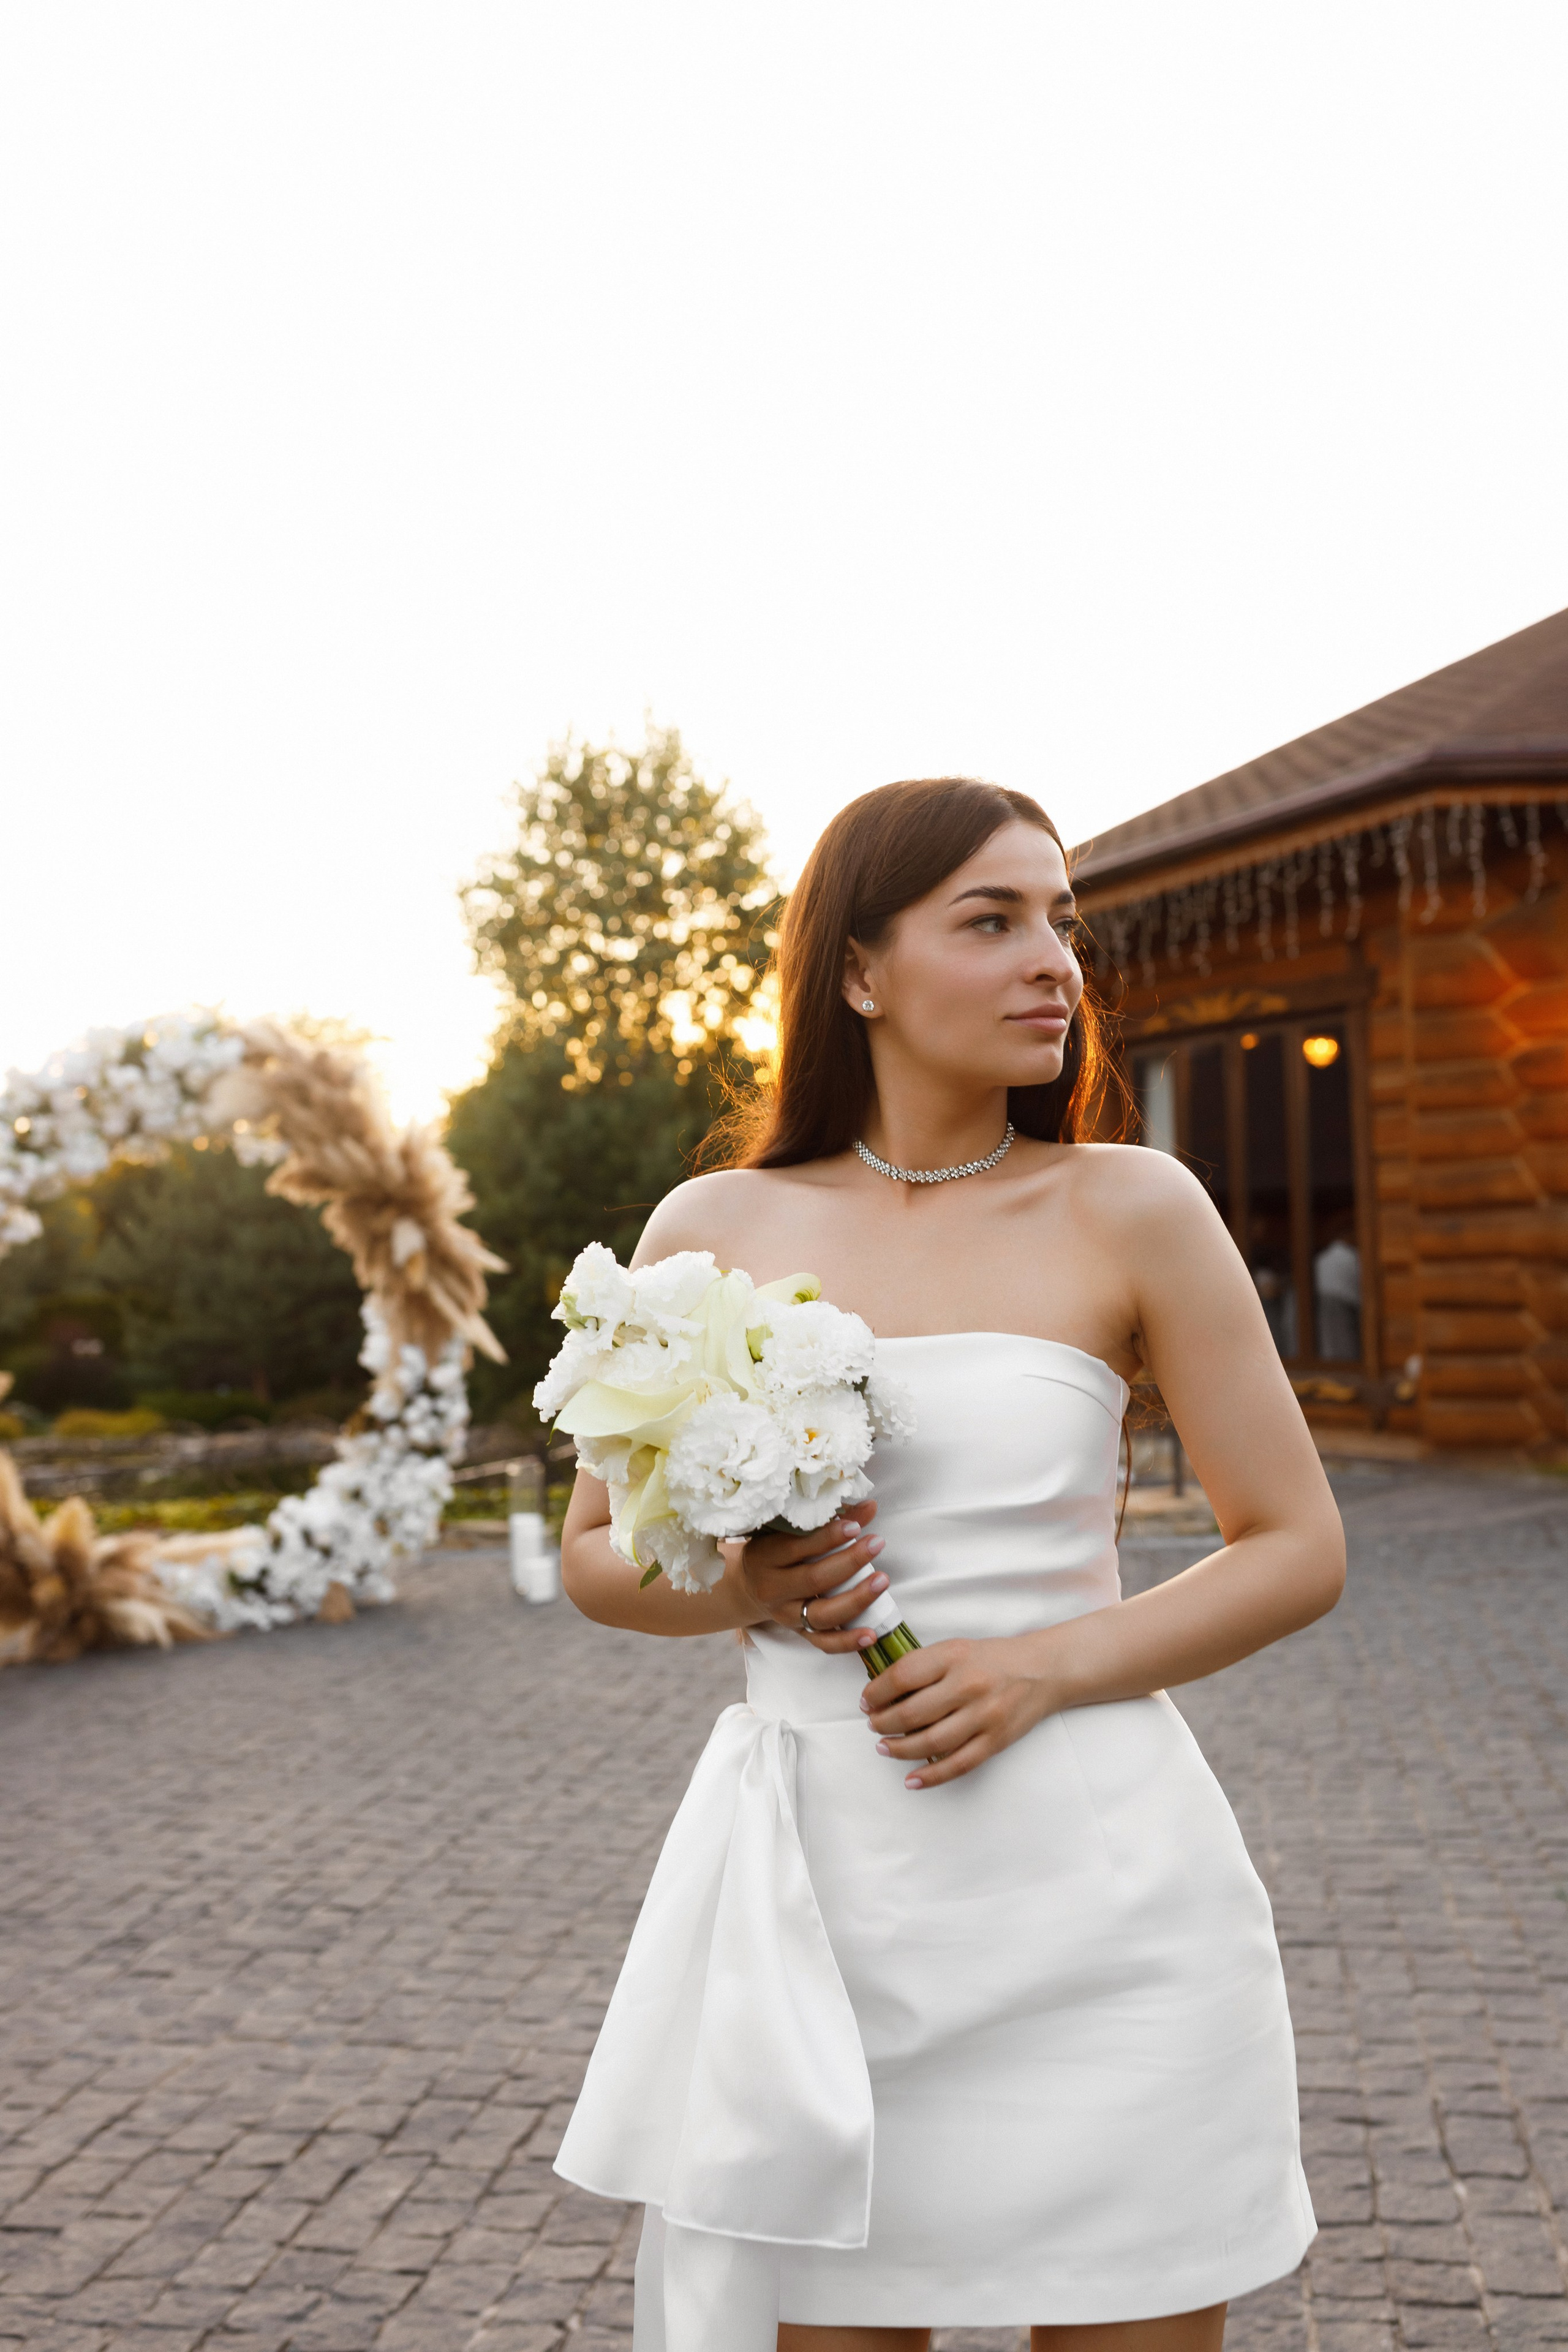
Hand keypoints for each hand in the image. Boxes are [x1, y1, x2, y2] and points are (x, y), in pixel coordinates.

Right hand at [728, 1500, 888, 1655]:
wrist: (749, 1588)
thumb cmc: (774, 1550)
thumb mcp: (788, 1531)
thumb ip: (827, 1519)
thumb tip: (870, 1506)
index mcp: (766, 1557)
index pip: (798, 1547)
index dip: (828, 1537)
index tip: (855, 1526)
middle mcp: (774, 1589)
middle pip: (814, 1579)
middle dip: (849, 1561)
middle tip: (877, 1544)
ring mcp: (786, 1616)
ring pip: (822, 1614)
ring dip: (855, 1599)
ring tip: (882, 1581)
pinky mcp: (799, 1634)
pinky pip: (824, 1643)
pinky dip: (848, 1641)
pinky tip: (871, 1634)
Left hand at [859, 1634, 1056, 1787]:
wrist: (1043, 1670)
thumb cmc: (992, 1659)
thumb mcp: (956, 1649)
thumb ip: (924, 1666)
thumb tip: (883, 1692)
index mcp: (954, 1656)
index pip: (903, 1676)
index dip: (877, 1692)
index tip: (866, 1701)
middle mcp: (968, 1685)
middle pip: (912, 1712)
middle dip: (883, 1723)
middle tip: (873, 1725)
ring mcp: (984, 1715)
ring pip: (931, 1742)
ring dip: (900, 1749)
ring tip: (884, 1747)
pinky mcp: (996, 1740)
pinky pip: (958, 1764)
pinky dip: (931, 1776)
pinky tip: (911, 1780)